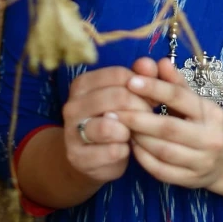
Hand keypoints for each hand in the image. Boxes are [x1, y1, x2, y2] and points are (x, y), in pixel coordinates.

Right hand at [61, 61, 155, 184]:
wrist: (93, 158)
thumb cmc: (115, 121)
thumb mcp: (128, 97)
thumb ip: (140, 77)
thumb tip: (148, 63)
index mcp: (82, 83)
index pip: (119, 75)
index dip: (142, 85)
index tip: (151, 97)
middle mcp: (72, 105)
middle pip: (118, 97)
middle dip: (141, 108)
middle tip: (149, 117)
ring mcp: (71, 131)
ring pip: (109, 126)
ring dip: (130, 130)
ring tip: (134, 132)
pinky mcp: (77, 156)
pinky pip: (112, 151)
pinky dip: (125, 151)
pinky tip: (125, 149)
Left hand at [119, 58, 222, 189]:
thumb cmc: (203, 124)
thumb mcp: (194, 101)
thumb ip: (174, 83)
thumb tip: (159, 61)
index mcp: (211, 113)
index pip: (179, 97)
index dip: (154, 88)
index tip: (130, 81)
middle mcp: (210, 139)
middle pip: (168, 128)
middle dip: (138, 118)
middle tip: (115, 110)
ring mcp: (201, 162)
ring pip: (162, 151)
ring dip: (138, 138)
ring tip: (121, 127)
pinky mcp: (189, 181)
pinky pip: (160, 170)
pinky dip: (142, 157)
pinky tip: (131, 145)